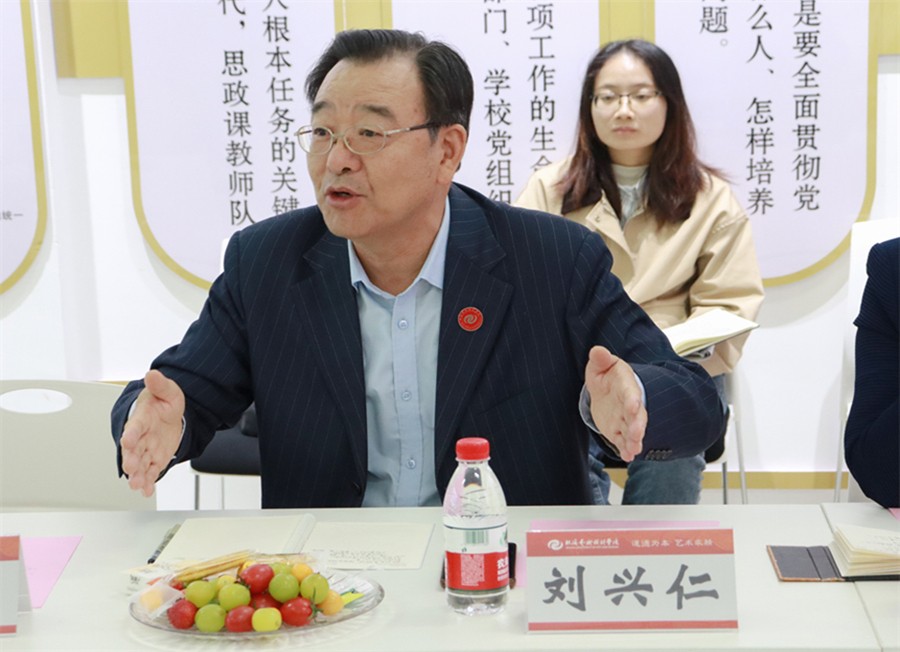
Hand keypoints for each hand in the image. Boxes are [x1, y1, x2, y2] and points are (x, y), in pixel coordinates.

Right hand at [120, 369, 184, 495]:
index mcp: (141, 418)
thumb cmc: (163, 402)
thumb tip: (153, 374)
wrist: (170, 414)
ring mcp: (147, 449)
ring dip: (137, 474)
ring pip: (139, 463)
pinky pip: (151, 471)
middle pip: (133, 449)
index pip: (134, 426)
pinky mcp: (155, 458)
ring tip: (136, 484)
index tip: (127, 440)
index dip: (131, 433)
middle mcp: (141, 436)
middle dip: (130, 458)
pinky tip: (146, 491)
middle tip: (129, 468)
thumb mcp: (168, 391)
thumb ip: (160, 385)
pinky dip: (148, 481)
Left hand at [585, 346, 645, 461]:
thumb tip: (597, 350)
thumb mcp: (601, 365)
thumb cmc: (606, 375)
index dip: (632, 399)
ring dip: (634, 440)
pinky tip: (628, 456)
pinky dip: (626, 449)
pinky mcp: (618, 430)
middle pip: (637, 416)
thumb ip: (600, 359)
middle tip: (637, 434)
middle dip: (637, 425)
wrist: (607, 390)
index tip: (633, 406)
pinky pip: (624, 441)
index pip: (630, 392)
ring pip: (632, 431)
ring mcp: (625, 419)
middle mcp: (629, 404)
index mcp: (626, 385)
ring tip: (634, 449)